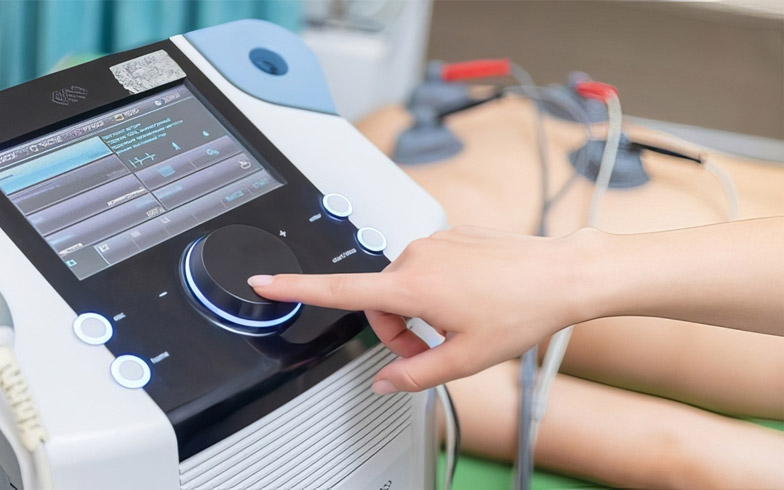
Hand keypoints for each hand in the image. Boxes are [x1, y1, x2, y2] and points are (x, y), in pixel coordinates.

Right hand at [249, 225, 595, 393]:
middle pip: (379, 301)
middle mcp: (416, 255)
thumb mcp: (466, 358)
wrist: (562, 274)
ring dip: (418, 310)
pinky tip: (470, 298)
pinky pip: (427, 266)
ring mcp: (435, 241)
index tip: (264, 280)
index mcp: (413, 285)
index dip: (295, 288)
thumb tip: (384, 381)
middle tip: (433, 349)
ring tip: (458, 323)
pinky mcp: (450, 234)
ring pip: (403, 285)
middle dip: (398, 330)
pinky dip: (436, 288)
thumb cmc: (521, 309)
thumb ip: (415, 374)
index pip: (339, 290)